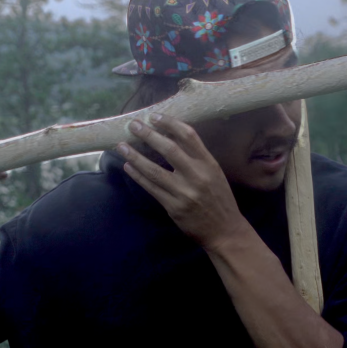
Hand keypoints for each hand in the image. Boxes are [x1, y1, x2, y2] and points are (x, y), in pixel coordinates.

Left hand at [118, 114, 249, 250]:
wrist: (225, 231)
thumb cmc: (219, 198)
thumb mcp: (214, 172)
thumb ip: (196, 157)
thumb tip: (169, 136)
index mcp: (208, 164)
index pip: (188, 136)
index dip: (170, 123)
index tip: (154, 116)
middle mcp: (197, 176)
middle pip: (169, 149)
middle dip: (148, 135)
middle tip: (133, 125)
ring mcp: (184, 192)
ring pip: (154, 170)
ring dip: (135, 156)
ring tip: (121, 146)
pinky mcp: (173, 207)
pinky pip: (151, 188)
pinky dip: (138, 176)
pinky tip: (128, 166)